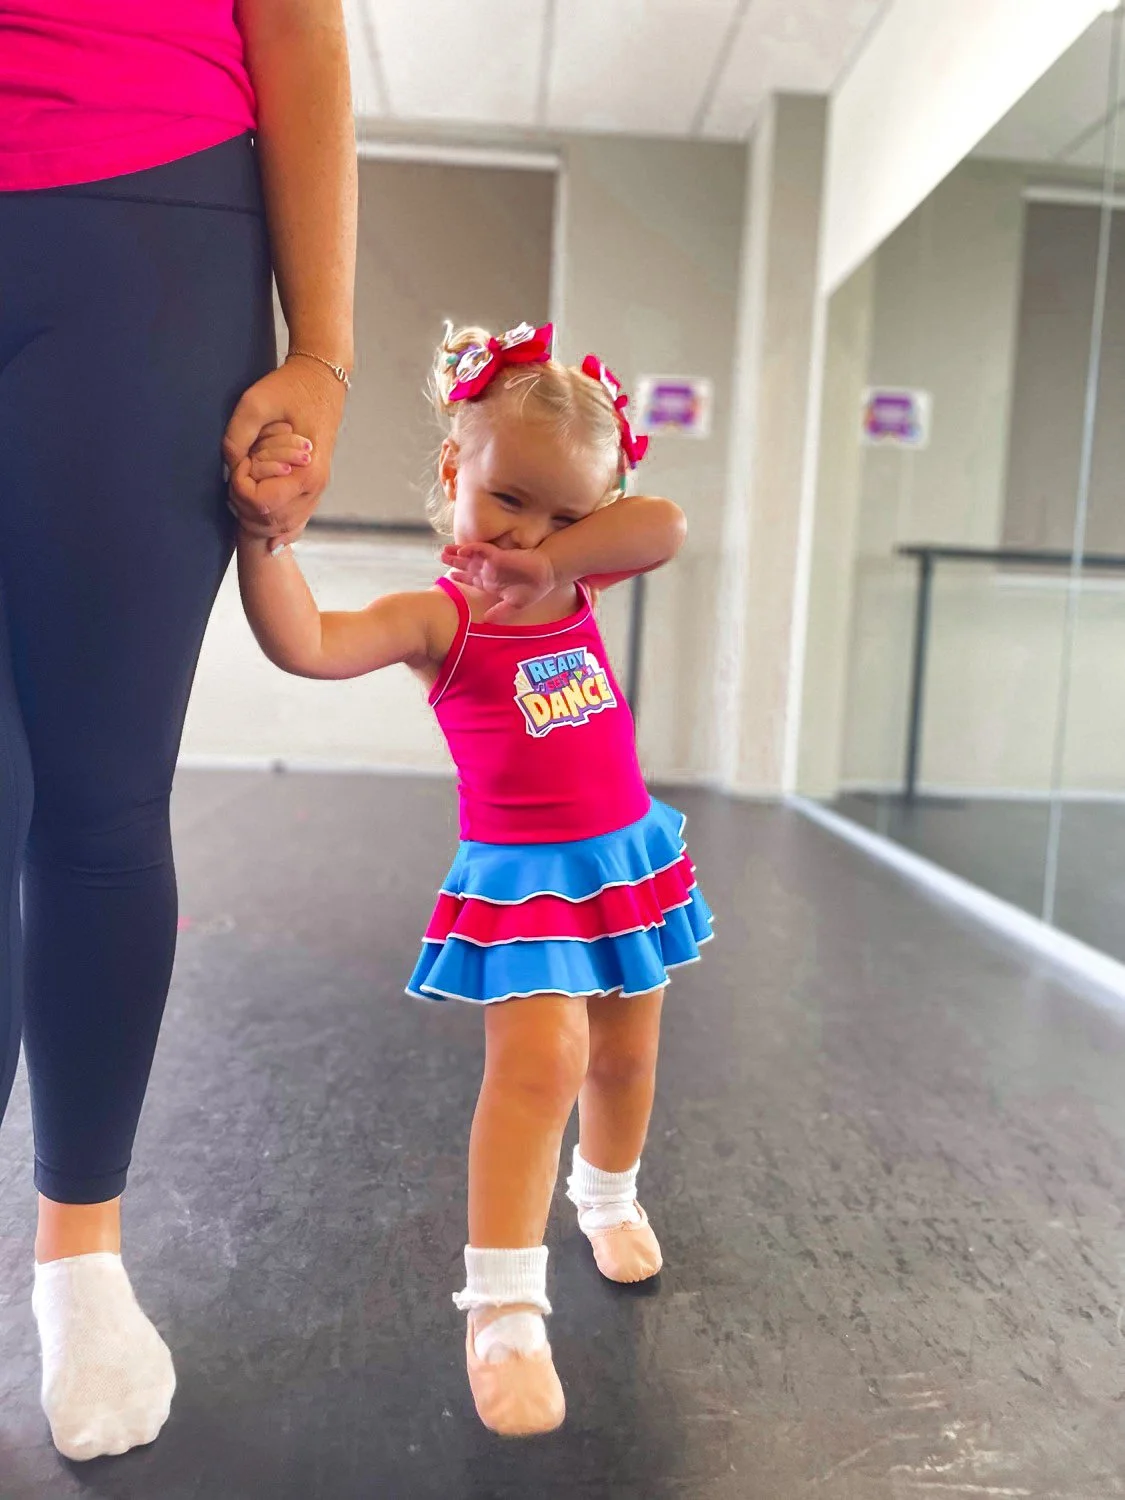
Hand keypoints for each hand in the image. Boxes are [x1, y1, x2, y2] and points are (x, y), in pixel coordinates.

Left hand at [223, 358, 345, 543]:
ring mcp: (317, 489)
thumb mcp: (254, 403)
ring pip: (284, 527)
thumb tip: (229, 466)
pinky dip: (282, 532)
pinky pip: (299, 521)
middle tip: (234, 477)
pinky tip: (272, 543)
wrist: (322, 381)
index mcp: (305, 471)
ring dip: (258, 520)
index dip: (240, 489)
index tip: (236, 464)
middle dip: (244, 507)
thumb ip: (237, 436)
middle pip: (271, 523)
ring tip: (241, 497)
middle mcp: (315, 487)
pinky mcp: (314, 486)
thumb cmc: (289, 388)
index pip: (262, 504)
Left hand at [441, 541, 557, 622]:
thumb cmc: (532, 589)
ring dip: (457, 553)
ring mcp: (492, 562)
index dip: (460, 578)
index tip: (449, 577)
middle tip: (440, 557)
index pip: (472, 579)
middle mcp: (490, 571)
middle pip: (467, 565)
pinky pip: (482, 549)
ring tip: (444, 551)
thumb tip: (486, 621)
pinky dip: (471, 549)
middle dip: (453, 562)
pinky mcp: (498, 555)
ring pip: (471, 556)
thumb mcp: (514, 605)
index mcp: (492, 582)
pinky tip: (461, 550)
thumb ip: (499, 612)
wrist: (546, 576)